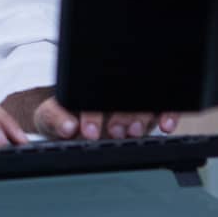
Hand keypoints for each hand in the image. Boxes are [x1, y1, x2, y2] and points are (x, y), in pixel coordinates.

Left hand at [32, 96, 178, 140]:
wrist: (71, 121)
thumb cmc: (62, 115)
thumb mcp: (50, 116)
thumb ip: (54, 119)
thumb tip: (68, 126)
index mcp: (87, 84)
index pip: (93, 89)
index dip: (94, 112)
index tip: (89, 131)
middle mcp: (111, 88)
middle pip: (124, 93)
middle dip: (122, 114)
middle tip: (114, 132)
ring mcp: (131, 97)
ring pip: (144, 99)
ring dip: (142, 116)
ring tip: (132, 131)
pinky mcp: (148, 107)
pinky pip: (163, 105)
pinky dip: (168, 113)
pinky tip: (165, 126)